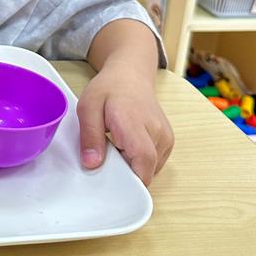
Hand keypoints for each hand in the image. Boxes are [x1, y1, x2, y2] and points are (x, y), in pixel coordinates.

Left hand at [76, 62, 172, 185]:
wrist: (130, 75)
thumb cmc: (109, 89)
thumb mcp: (88, 107)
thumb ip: (90, 136)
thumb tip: (92, 164)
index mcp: (135, 123)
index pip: (143, 162)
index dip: (129, 179)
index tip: (111, 180)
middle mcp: (157, 132)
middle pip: (145, 170)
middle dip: (124, 173)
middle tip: (107, 156)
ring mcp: (166, 138)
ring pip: (149, 170)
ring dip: (131, 166)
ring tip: (117, 145)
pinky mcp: (167, 142)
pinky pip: (153, 164)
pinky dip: (139, 162)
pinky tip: (127, 146)